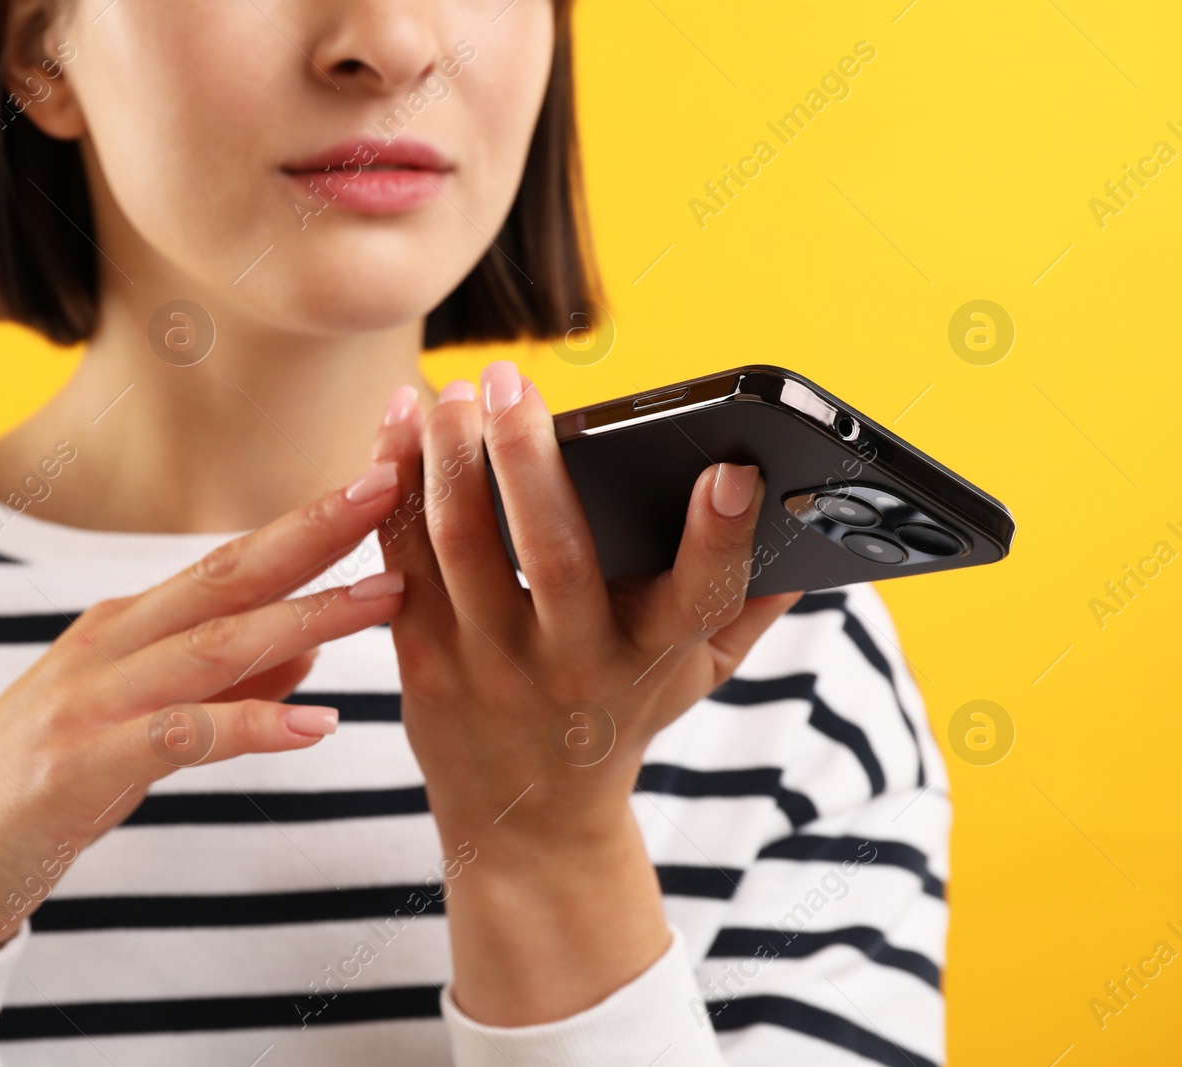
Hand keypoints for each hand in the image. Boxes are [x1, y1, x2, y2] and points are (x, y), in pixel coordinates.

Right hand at [0, 463, 407, 953]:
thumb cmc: (38, 789)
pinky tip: (318, 724)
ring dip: (306, 617)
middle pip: (227, 575)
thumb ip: (223, 684)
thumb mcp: (137, 721)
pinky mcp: (77, 765)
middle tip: (389, 485)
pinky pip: (181, 735)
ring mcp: (89, 699)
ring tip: (384, 597)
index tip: (380, 482)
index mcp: (127, 626)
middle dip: (314, 530)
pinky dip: (253, 725)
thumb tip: (311, 645)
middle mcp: (110, 644)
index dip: (310, 523)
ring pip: (214, 644)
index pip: (234, 562)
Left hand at [371, 364, 802, 1024]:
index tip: (730, 469)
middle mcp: (574, 664)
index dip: (721, 535)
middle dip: (531, 464)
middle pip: (555, 558)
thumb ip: (749, 602)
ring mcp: (490, 664)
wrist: (527, 821)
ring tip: (449, 391)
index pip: (702, 597)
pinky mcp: (422, 660)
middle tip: (513, 381)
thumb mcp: (694, 675)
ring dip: (448, 461)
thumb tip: (816, 521)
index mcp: (654, 657)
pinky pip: (403, 562)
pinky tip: (398, 428)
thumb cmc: (621, 719)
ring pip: (462, 550)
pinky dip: (396, 490)